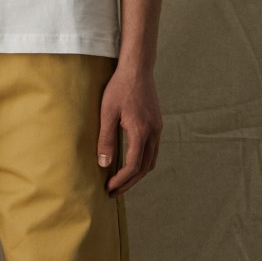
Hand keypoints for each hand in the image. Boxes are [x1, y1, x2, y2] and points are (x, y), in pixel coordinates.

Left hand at [97, 66, 161, 194]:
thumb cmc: (119, 88)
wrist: (137, 69)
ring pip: (151, 160)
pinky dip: (143, 162)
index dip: (122, 180)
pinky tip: (130, 162)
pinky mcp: (157, 124)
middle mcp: (153, 133)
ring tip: (122, 181)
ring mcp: (157, 128)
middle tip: (114, 191)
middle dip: (129, 182)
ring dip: (137, 174)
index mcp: (141, 131)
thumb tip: (104, 164)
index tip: (109, 187)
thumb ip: (106, 139)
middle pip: (144, 168)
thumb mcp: (107, 112)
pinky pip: (153, 150)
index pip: (133, 165)